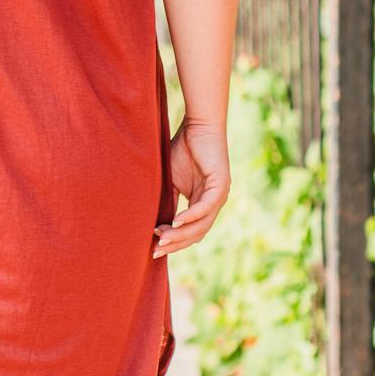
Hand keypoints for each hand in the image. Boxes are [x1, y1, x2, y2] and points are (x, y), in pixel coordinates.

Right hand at [153, 119, 230, 257]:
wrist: (198, 126)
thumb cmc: (184, 149)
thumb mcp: (171, 181)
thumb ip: (168, 202)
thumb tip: (155, 224)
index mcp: (203, 204)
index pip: (190, 232)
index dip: (173, 242)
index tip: (153, 248)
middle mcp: (214, 204)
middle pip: (196, 234)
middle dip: (175, 243)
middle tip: (156, 249)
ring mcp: (220, 196)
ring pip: (201, 224)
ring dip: (181, 233)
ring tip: (162, 237)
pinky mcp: (221, 185)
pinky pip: (205, 207)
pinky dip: (191, 216)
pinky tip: (176, 222)